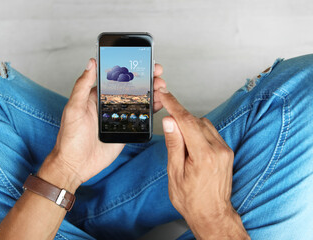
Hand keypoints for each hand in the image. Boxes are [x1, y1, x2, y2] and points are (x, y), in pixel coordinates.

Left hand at [42, 59, 165, 188]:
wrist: (75, 165)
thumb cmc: (69, 137)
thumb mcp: (74, 108)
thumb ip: (82, 86)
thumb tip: (91, 63)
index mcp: (96, 96)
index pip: (116, 78)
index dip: (130, 68)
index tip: (142, 61)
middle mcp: (109, 104)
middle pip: (131, 87)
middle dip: (146, 78)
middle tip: (157, 72)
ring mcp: (118, 116)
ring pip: (138, 100)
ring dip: (151, 91)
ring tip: (162, 86)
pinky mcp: (125, 129)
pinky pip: (140, 117)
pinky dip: (151, 109)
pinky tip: (159, 103)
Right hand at [158, 88, 249, 238]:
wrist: (212, 214)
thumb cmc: (191, 199)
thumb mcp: (175, 172)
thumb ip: (174, 144)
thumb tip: (170, 121)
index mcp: (204, 155)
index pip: (187, 121)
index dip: (174, 106)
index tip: (165, 96)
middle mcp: (218, 149)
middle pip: (196, 120)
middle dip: (179, 116)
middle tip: (166, 118)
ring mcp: (225, 150)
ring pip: (204, 124)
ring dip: (189, 124)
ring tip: (178, 140)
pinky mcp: (227, 151)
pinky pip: (211, 132)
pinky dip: (198, 131)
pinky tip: (190, 143)